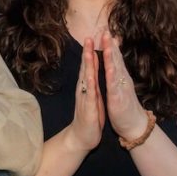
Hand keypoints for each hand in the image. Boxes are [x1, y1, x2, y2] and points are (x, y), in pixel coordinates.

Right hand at [64, 38, 105, 154]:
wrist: (81, 138)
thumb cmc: (89, 117)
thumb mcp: (93, 97)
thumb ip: (93, 84)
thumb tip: (94, 71)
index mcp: (88, 87)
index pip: (89, 67)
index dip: (91, 52)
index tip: (95, 38)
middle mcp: (84, 90)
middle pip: (86, 68)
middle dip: (87, 53)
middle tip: (89, 37)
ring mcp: (85, 99)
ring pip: (86, 79)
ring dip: (87, 65)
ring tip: (89, 51)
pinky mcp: (89, 109)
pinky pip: (90, 95)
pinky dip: (90, 85)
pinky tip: (90, 76)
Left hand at [98, 32, 150, 140]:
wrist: (134, 125)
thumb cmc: (125, 105)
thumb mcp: (120, 86)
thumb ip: (118, 72)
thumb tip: (115, 60)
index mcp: (120, 77)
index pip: (114, 57)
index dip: (110, 44)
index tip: (105, 30)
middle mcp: (122, 80)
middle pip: (116, 59)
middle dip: (110, 45)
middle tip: (106, 30)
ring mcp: (121, 89)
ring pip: (116, 70)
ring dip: (112, 57)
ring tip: (108, 44)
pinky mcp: (119, 100)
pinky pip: (115, 87)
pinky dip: (113, 77)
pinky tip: (110, 69)